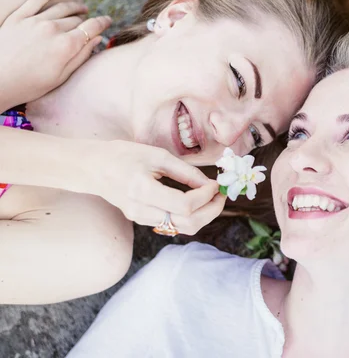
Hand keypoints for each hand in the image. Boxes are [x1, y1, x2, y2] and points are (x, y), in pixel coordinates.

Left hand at [0, 0, 111, 109]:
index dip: (102, 23)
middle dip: (87, 22)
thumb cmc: (29, 85)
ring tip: (82, 8)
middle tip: (91, 25)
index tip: (109, 21)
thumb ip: (81, 57)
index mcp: (66, 46)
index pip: (91, 28)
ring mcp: (35, 21)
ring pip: (62, 8)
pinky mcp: (19, 17)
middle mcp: (53, 29)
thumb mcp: (61, 77)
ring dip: (75, 7)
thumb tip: (96, 40)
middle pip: (77, 20)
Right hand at [86, 140, 225, 235]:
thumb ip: (185, 172)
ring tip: (213, 198)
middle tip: (221, 195)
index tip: (216, 184)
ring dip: (204, 215)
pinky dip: (191, 216)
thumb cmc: (123, 155)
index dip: (205, 197)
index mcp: (142, 190)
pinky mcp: (142, 221)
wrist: (92, 168)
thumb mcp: (157, 156)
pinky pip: (173, 225)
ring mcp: (141, 219)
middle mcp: (141, 210)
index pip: (184, 205)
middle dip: (211, 211)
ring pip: (182, 228)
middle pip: (187, 224)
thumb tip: (210, 184)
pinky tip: (197, 201)